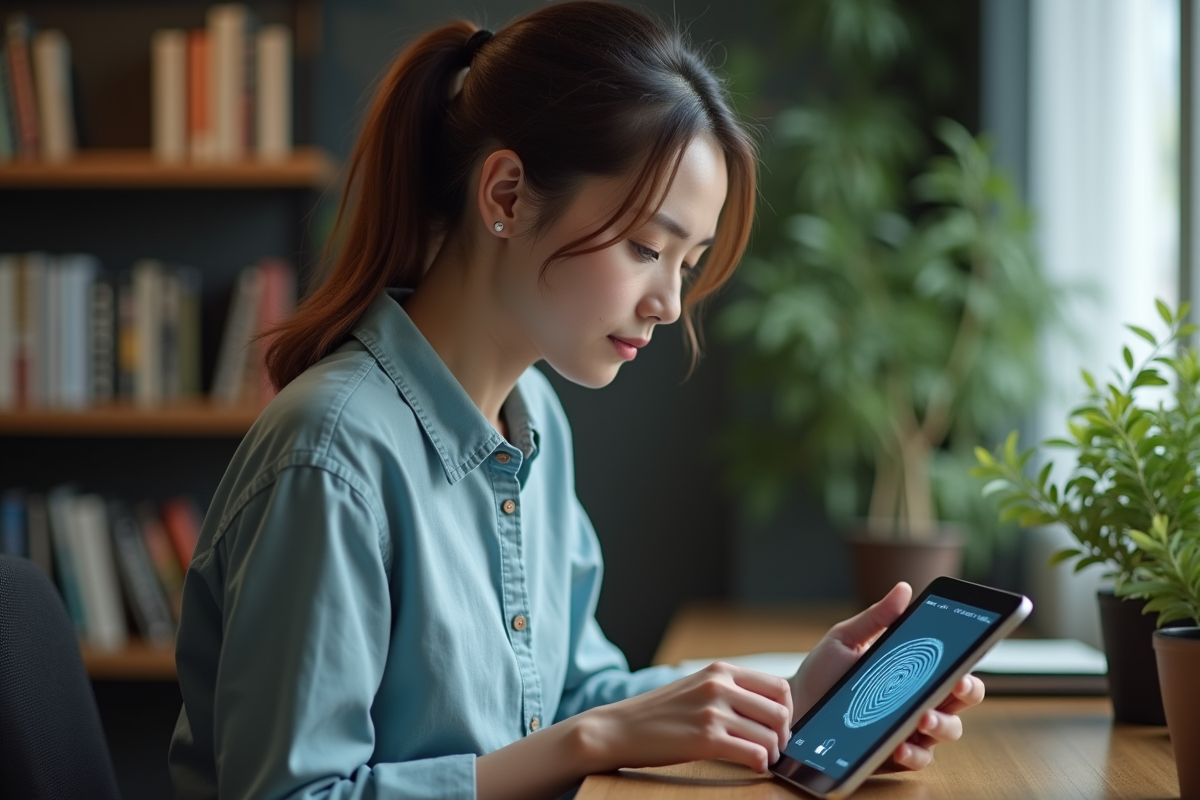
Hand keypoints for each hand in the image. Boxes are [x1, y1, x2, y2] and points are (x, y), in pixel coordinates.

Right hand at [581, 662, 793, 773]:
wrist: (619, 728)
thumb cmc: (658, 713)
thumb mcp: (696, 687)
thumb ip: (728, 690)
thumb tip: (768, 710)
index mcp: (720, 670)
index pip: (779, 687)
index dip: (787, 711)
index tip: (777, 727)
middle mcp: (719, 686)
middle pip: (781, 712)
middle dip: (783, 736)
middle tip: (772, 747)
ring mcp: (713, 711)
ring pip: (771, 737)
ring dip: (771, 754)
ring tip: (760, 759)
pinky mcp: (706, 739)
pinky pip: (754, 754)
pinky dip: (760, 765)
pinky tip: (751, 766)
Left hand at [789, 582, 985, 771]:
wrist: (792, 708)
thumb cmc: (823, 672)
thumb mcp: (845, 639)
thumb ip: (876, 618)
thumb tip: (904, 589)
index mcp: (912, 672)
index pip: (951, 666)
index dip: (967, 661)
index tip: (966, 656)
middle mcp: (918, 701)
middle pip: (960, 699)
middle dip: (967, 692)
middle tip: (956, 684)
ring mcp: (909, 730)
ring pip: (946, 731)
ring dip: (942, 724)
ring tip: (923, 717)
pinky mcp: (893, 755)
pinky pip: (917, 759)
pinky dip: (914, 753)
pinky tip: (901, 744)